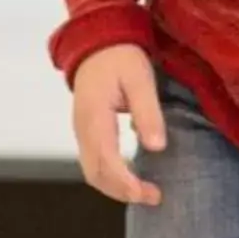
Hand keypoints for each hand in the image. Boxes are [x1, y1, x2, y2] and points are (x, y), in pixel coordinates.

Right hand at [70, 45, 166, 205]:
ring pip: (92, 171)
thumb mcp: (140, 79)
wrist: (97, 40)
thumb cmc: (121, 56)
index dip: (126, 183)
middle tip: (153, 196)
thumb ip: (147, 112)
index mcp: (94, 117)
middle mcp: (83, 129)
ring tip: (145, 192)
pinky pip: (93, 161)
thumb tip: (157, 147)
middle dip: (122, 192)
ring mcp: (81, 130)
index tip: (148, 193)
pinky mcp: (86, 130)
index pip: (106, 161)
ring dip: (115, 187)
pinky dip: (110, 176)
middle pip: (95, 174)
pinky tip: (131, 176)